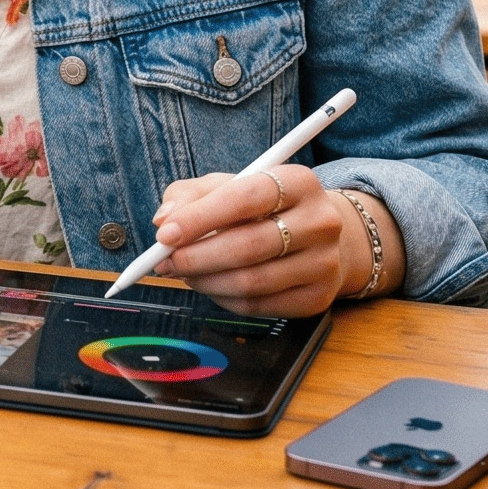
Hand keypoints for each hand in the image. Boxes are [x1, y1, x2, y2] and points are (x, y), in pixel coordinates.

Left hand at [152, 164, 354, 317]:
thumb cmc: (261, 207)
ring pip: (252, 281)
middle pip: (249, 245)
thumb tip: (164, 219)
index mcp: (298, 182)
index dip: (200, 218)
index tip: (165, 234)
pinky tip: (211, 285)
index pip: (246, 198)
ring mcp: (324, 262)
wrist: (316, 235)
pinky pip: (259, 306)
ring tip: (184, 273)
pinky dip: (224, 299)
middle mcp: (320, 221)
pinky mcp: (318, 297)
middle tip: (165, 262)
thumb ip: (190, 196)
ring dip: (206, 281)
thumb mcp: (225, 186)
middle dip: (196, 257)